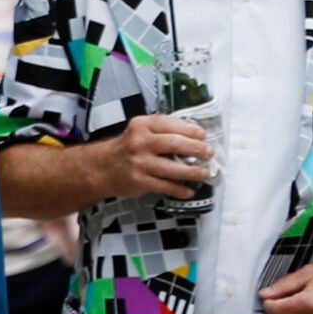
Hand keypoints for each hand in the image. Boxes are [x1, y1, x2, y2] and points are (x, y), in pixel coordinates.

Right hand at [90, 115, 213, 201]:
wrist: (103, 167)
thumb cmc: (128, 148)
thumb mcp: (141, 131)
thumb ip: (163, 131)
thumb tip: (194, 137)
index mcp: (142, 125)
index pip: (171, 124)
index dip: (191, 130)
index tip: (203, 135)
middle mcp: (140, 142)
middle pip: (175, 144)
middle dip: (196, 148)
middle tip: (209, 152)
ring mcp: (140, 162)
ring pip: (172, 168)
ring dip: (192, 171)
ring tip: (204, 172)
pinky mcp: (139, 181)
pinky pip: (165, 186)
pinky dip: (179, 189)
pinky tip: (188, 190)